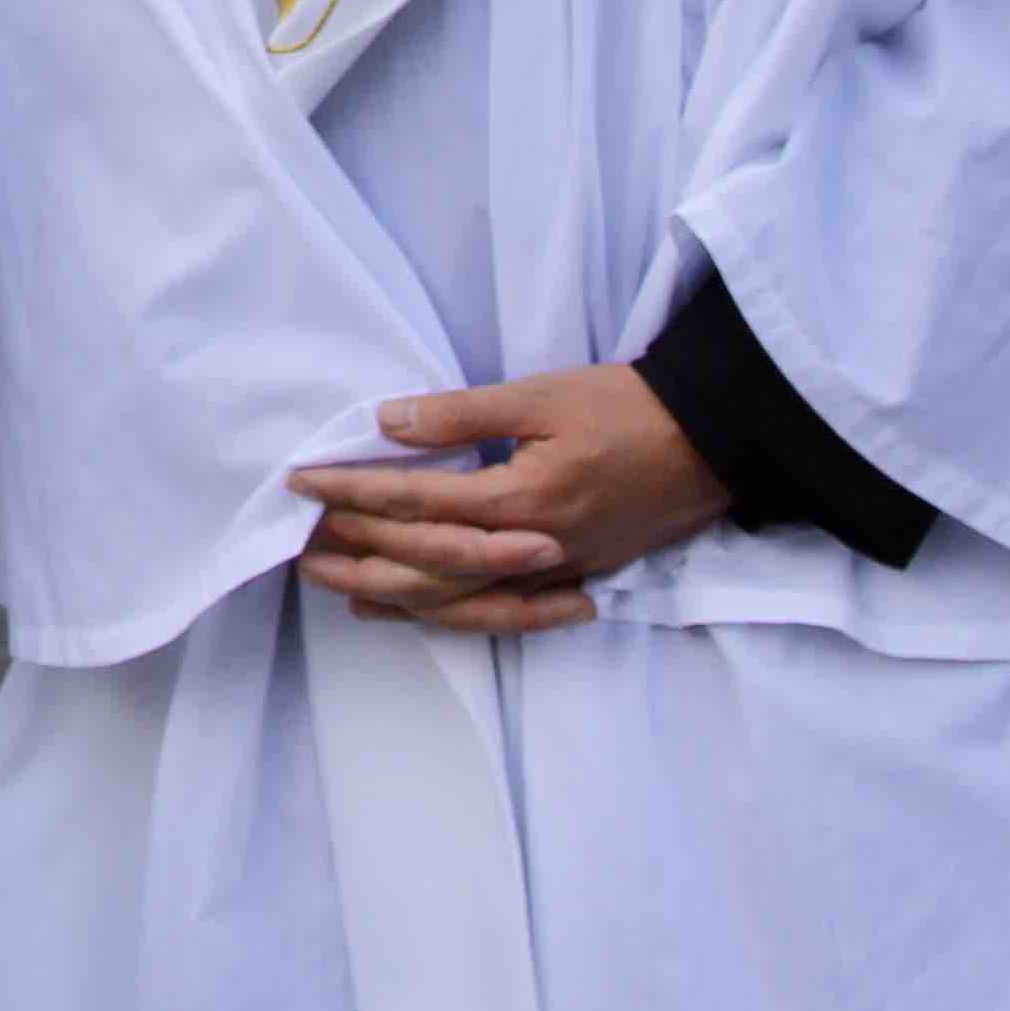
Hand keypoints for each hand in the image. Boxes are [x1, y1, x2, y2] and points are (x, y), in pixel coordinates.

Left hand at [289, 366, 726, 636]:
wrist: (714, 441)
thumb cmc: (627, 407)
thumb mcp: (542, 395)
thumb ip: (460, 414)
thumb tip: (387, 422)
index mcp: (519, 499)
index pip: (414, 500)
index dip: (351, 491)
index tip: (299, 481)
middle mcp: (530, 549)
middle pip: (423, 560)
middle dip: (355, 548)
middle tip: (295, 541)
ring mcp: (554, 573)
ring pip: (455, 599)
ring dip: (388, 591)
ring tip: (332, 582)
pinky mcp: (573, 579)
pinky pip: (497, 613)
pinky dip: (446, 615)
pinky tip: (407, 609)